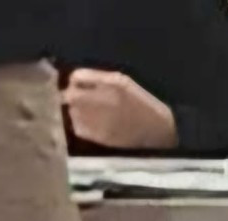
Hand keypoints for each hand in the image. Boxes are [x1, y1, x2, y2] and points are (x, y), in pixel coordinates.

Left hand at [62, 69, 176, 151]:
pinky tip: (91, 124)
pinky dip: (79, 125)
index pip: (77, 77)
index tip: (77, 85)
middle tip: (76, 99)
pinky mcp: (99, 137)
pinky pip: (78, 128)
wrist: (158, 131)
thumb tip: (74, 80)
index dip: (74, 81)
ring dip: (75, 111)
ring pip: (72, 112)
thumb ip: (99, 79)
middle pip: (70, 95)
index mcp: (111, 83)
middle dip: (70, 96)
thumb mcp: (124, 83)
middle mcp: (103, 100)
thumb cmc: (142, 104)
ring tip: (87, 112)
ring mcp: (100, 120)